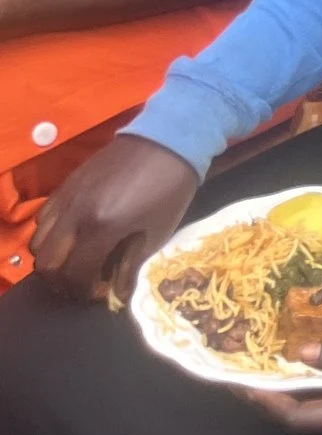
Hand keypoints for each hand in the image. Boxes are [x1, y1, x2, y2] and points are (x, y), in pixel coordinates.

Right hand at [30, 133, 200, 304]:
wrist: (169, 140)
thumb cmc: (171, 188)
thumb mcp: (158, 232)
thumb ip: (131, 265)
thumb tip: (117, 294)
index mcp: (102, 227)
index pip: (76, 274)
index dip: (86, 291)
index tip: (101, 291)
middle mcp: (76, 214)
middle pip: (47, 263)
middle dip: (63, 280)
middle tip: (83, 280)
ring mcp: (67, 197)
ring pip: (38, 241)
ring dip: (53, 258)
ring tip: (76, 259)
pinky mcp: (66, 184)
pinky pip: (43, 218)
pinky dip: (51, 233)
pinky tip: (73, 234)